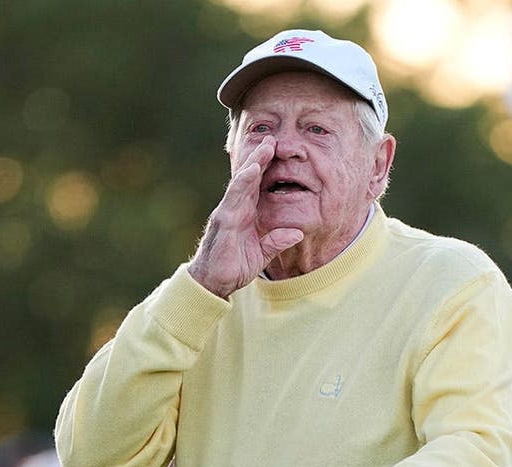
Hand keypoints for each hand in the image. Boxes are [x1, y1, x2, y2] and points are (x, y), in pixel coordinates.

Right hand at [188, 137, 303, 297]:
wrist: (214, 283)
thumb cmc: (234, 267)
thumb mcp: (262, 254)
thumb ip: (277, 242)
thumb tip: (298, 233)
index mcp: (245, 213)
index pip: (257, 186)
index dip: (266, 168)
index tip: (277, 150)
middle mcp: (235, 209)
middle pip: (249, 178)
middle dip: (260, 158)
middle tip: (272, 138)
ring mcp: (227, 213)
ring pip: (241, 183)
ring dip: (252, 164)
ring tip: (264, 147)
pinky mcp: (223, 222)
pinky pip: (233, 199)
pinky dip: (241, 184)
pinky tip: (250, 171)